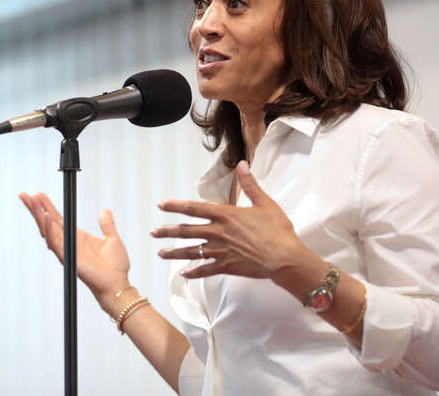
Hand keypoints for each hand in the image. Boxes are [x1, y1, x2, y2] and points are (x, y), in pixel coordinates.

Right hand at [19, 192, 130, 313]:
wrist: (117, 284)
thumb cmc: (115, 266)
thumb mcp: (111, 239)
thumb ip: (107, 225)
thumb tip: (104, 211)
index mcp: (77, 237)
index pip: (57, 218)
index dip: (46, 207)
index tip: (38, 194)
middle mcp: (68, 243)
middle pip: (47, 223)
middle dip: (35, 209)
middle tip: (24, 195)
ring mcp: (67, 251)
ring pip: (47, 230)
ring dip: (38, 216)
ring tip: (30, 201)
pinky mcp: (69, 259)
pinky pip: (56, 243)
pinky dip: (50, 230)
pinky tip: (46, 217)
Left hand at [152, 161, 307, 278]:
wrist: (285, 258)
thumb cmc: (277, 230)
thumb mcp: (264, 203)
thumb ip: (249, 185)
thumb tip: (242, 165)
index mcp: (225, 215)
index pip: (194, 209)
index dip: (176, 206)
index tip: (161, 205)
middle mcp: (218, 233)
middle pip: (186, 231)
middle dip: (168, 231)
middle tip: (153, 232)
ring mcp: (221, 251)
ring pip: (191, 251)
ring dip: (174, 252)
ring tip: (160, 253)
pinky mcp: (227, 266)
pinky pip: (205, 270)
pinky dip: (193, 272)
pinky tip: (183, 274)